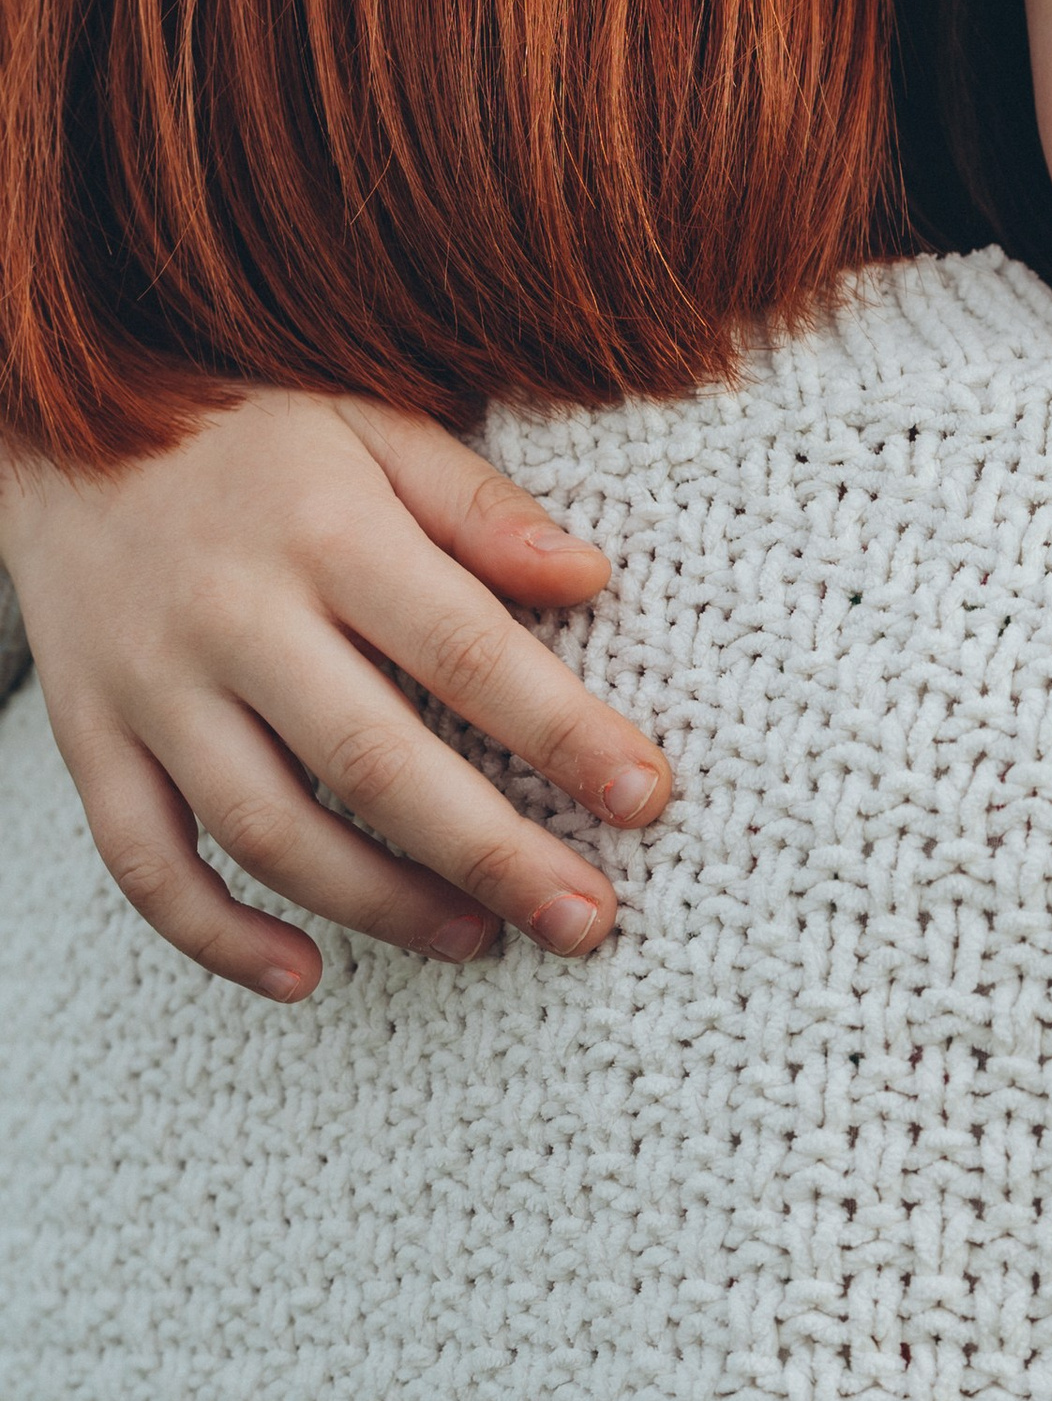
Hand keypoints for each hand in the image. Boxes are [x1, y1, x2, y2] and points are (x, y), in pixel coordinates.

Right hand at [0, 393, 671, 1000]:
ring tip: (480, 939)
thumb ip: (479, 504)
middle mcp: (235, 616)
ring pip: (267, 830)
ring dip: (381, 904)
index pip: (466, 648)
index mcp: (326, 531)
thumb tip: (591, 576)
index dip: (562, 731)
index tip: (644, 797)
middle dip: (493, 854)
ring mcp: (151, 686)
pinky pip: (144, 862)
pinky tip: (304, 974)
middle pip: (375, 762)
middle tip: (586, 920)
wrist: (54, 425)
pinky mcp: (89, 737)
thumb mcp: (374, 426)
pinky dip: (217, 937)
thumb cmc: (253, 433)